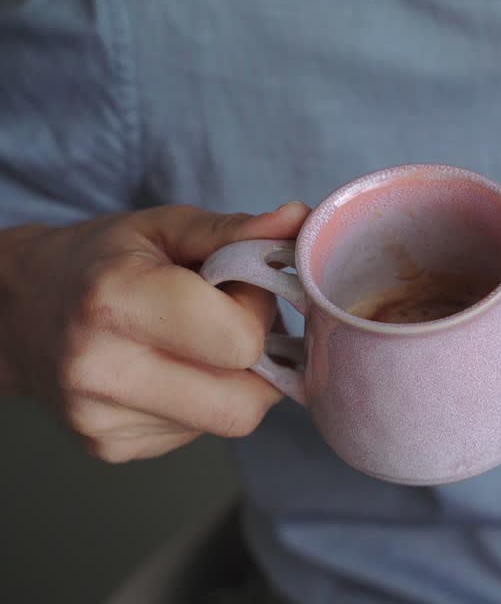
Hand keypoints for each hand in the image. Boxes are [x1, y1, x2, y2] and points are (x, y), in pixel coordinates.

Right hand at [0, 202, 309, 462]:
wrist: (14, 311)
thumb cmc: (99, 261)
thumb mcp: (163, 228)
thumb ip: (237, 230)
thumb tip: (302, 220)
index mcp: (117, 302)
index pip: (243, 340)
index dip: (257, 312)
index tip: (234, 289)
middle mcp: (102, 369)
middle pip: (245, 402)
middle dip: (258, 362)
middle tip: (228, 324)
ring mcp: (101, 419)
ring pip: (228, 422)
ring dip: (232, 383)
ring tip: (194, 343)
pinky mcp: (108, 448)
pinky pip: (196, 435)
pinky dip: (200, 402)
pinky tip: (169, 370)